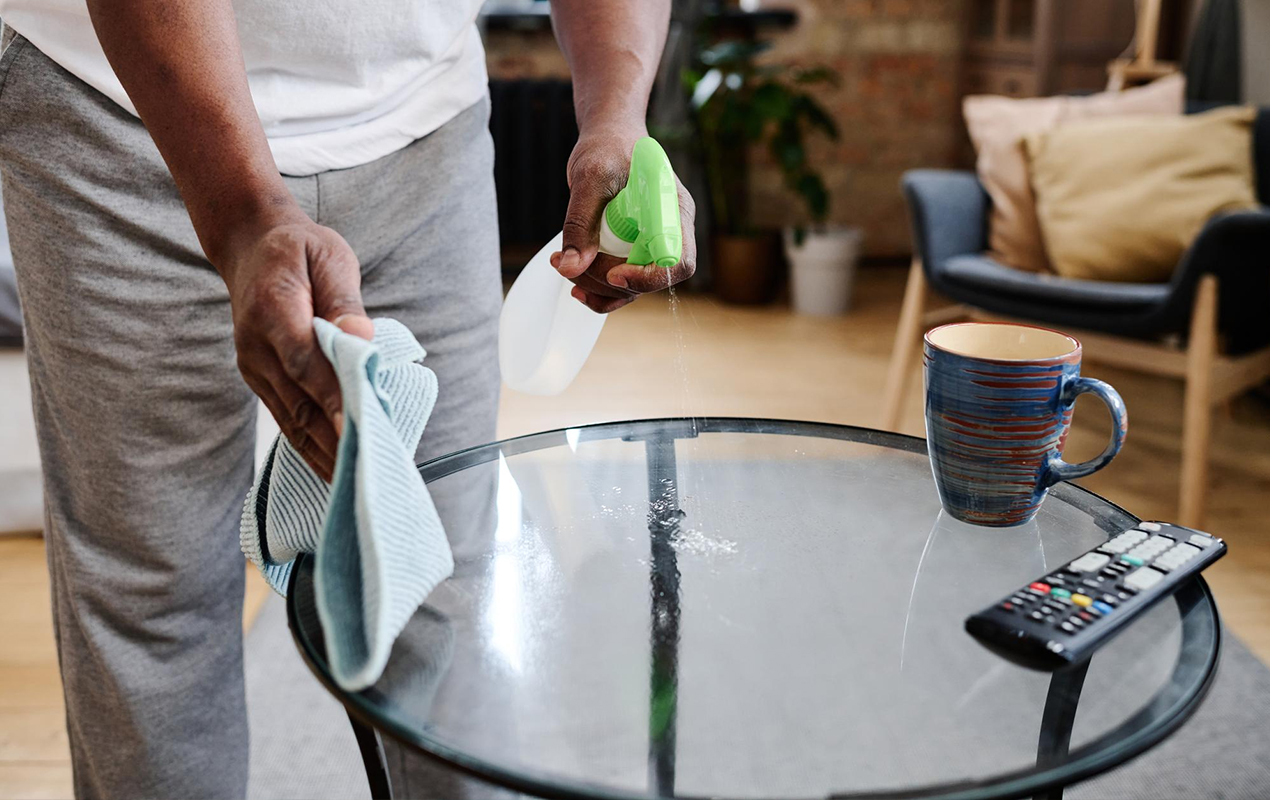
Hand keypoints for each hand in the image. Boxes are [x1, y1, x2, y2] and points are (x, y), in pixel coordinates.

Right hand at [220, 214, 373, 481]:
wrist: (250, 247)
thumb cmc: (300, 250)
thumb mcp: (329, 257)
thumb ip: (345, 300)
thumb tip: (361, 339)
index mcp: (274, 308)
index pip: (306, 360)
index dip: (332, 397)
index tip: (359, 426)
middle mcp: (256, 345)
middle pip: (299, 400)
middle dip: (335, 440)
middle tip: (370, 470)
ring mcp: (254, 367)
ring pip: (292, 419)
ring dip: (325, 454)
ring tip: (356, 484)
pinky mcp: (261, 381)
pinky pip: (288, 419)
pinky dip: (312, 447)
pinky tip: (336, 470)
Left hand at [552, 128, 696, 312]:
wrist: (608, 136)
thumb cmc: (607, 146)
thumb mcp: (590, 178)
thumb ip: (580, 222)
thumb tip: (569, 267)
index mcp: (674, 210)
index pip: (678, 261)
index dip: (649, 276)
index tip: (613, 274)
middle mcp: (670, 231)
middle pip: (652, 280)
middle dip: (608, 282)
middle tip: (569, 264)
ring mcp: (652, 244)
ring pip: (633, 287)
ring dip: (596, 287)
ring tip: (560, 263)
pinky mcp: (634, 250)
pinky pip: (622, 283)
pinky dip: (598, 290)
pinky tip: (574, 282)